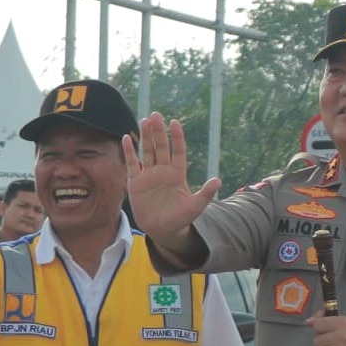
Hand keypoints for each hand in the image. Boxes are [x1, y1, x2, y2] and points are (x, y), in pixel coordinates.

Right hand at [125, 113, 218, 242]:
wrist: (162, 230)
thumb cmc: (180, 219)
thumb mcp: (195, 207)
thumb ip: (205, 194)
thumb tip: (218, 181)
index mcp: (178, 173)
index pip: (178, 151)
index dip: (176, 137)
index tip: (174, 122)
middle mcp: (163, 170)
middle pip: (161, 147)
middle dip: (158, 132)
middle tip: (156, 115)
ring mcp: (149, 175)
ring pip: (147, 151)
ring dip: (145, 137)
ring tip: (144, 121)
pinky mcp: (136, 182)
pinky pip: (132, 163)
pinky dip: (129, 151)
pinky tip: (127, 138)